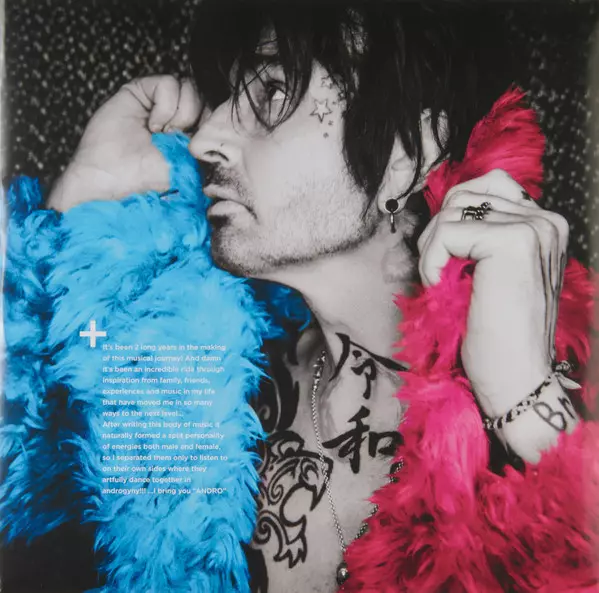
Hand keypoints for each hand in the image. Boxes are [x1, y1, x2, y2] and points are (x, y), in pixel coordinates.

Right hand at [47, 75, 203, 211]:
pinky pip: (169, 83)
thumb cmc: (149, 180)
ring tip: (162, 133)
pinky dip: (164, 106)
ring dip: (180, 114)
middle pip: (205, 97)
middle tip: (177, 141)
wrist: (113, 179)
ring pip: (190, 87)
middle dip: (196, 120)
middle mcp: (176, 115)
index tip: (197, 146)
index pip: (214, 113)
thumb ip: (208, 147)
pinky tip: (152, 125)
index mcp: (191, 133)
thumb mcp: (192, 167)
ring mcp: (158, 102)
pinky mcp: (141, 90)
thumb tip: (225, 129)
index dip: (211, 124)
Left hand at [416, 169, 569, 421]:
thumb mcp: (490, 272)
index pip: (483, 187)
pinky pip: (445, 232)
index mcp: (543, 225)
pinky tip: (440, 287)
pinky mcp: (512, 241)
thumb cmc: (497, 333)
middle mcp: (545, 220)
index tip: (450, 262)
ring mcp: (533, 228)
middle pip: (463, 196)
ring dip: (432, 248)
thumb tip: (445, 208)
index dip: (452, 222)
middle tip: (438, 273)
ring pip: (451, 211)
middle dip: (437, 233)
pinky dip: (430, 261)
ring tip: (441, 283)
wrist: (516, 378)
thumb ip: (479, 235)